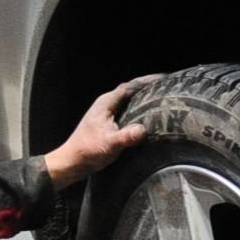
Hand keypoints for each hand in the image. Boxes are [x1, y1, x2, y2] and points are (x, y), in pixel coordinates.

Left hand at [44, 75, 161, 187]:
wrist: (72, 162)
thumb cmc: (88, 151)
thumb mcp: (109, 144)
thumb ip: (126, 136)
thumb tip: (142, 130)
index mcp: (106, 103)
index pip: (130, 86)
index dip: (146, 81)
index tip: (164, 78)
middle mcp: (106, 104)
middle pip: (130, 91)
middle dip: (147, 87)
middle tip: (167, 87)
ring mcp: (106, 113)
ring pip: (128, 101)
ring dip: (143, 98)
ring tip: (162, 99)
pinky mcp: (108, 123)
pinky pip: (127, 111)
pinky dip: (138, 110)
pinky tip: (148, 117)